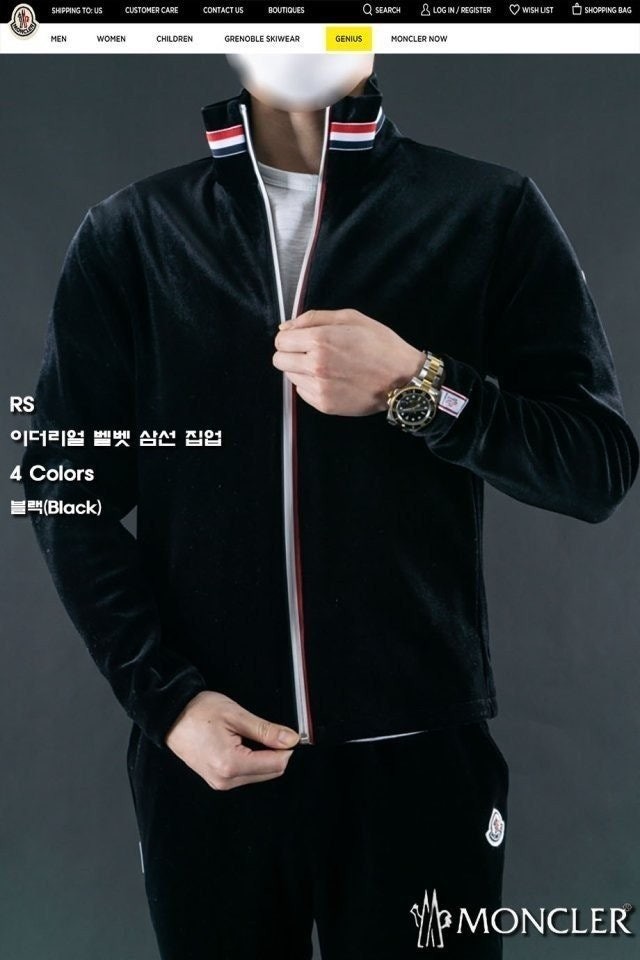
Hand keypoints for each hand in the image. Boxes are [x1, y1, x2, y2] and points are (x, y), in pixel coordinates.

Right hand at [164, 690, 299, 789]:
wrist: (171, 717)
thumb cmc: (199, 712)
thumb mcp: (236, 715)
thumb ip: (266, 730)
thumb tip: (291, 740)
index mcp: (231, 764)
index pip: (276, 765)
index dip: (287, 748)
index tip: (288, 733)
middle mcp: (225, 780)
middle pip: (270, 773)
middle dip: (277, 753)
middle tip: (271, 731)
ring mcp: (220, 783)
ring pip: (259, 775)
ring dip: (265, 757)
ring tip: (250, 735)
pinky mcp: (217, 781)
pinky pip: (246, 775)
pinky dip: (253, 761)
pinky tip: (243, 744)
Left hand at [272, 308, 425, 416]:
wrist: (402, 378)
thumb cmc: (381, 345)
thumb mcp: (350, 318)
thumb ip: (313, 318)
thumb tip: (286, 327)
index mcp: (320, 340)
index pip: (280, 341)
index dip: (289, 338)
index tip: (300, 339)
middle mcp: (315, 364)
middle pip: (279, 360)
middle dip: (291, 354)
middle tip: (311, 353)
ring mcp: (319, 387)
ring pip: (290, 377)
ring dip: (301, 370)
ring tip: (327, 366)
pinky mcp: (324, 404)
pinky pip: (302, 393)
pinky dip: (311, 386)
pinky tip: (331, 379)